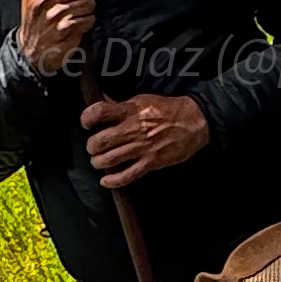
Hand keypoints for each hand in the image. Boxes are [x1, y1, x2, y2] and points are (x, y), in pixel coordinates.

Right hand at [18, 0, 96, 73]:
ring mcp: (55, 14)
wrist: (31, 51)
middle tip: (76, 0)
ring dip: (87, 9)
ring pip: (89, 2)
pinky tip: (77, 25)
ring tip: (75, 14)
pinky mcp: (66, 29)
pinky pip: (89, 18)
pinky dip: (87, 22)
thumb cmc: (36, 17)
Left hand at [80, 91, 212, 189]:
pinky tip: (105, 180)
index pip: (99, 112)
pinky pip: (127, 176)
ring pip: (109, 160)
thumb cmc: (167, 110)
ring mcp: (142, 147)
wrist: (193, 122)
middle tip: (94, 146)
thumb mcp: (142, 100)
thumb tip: (100, 101)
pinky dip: (113, 181)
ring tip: (99, 161)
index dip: (87, 118)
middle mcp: (134, 129)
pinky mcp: (151, 162)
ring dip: (98, 162)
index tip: (87, 123)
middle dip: (92, 146)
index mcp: (131, 110)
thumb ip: (119, 104)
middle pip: (100, 141)